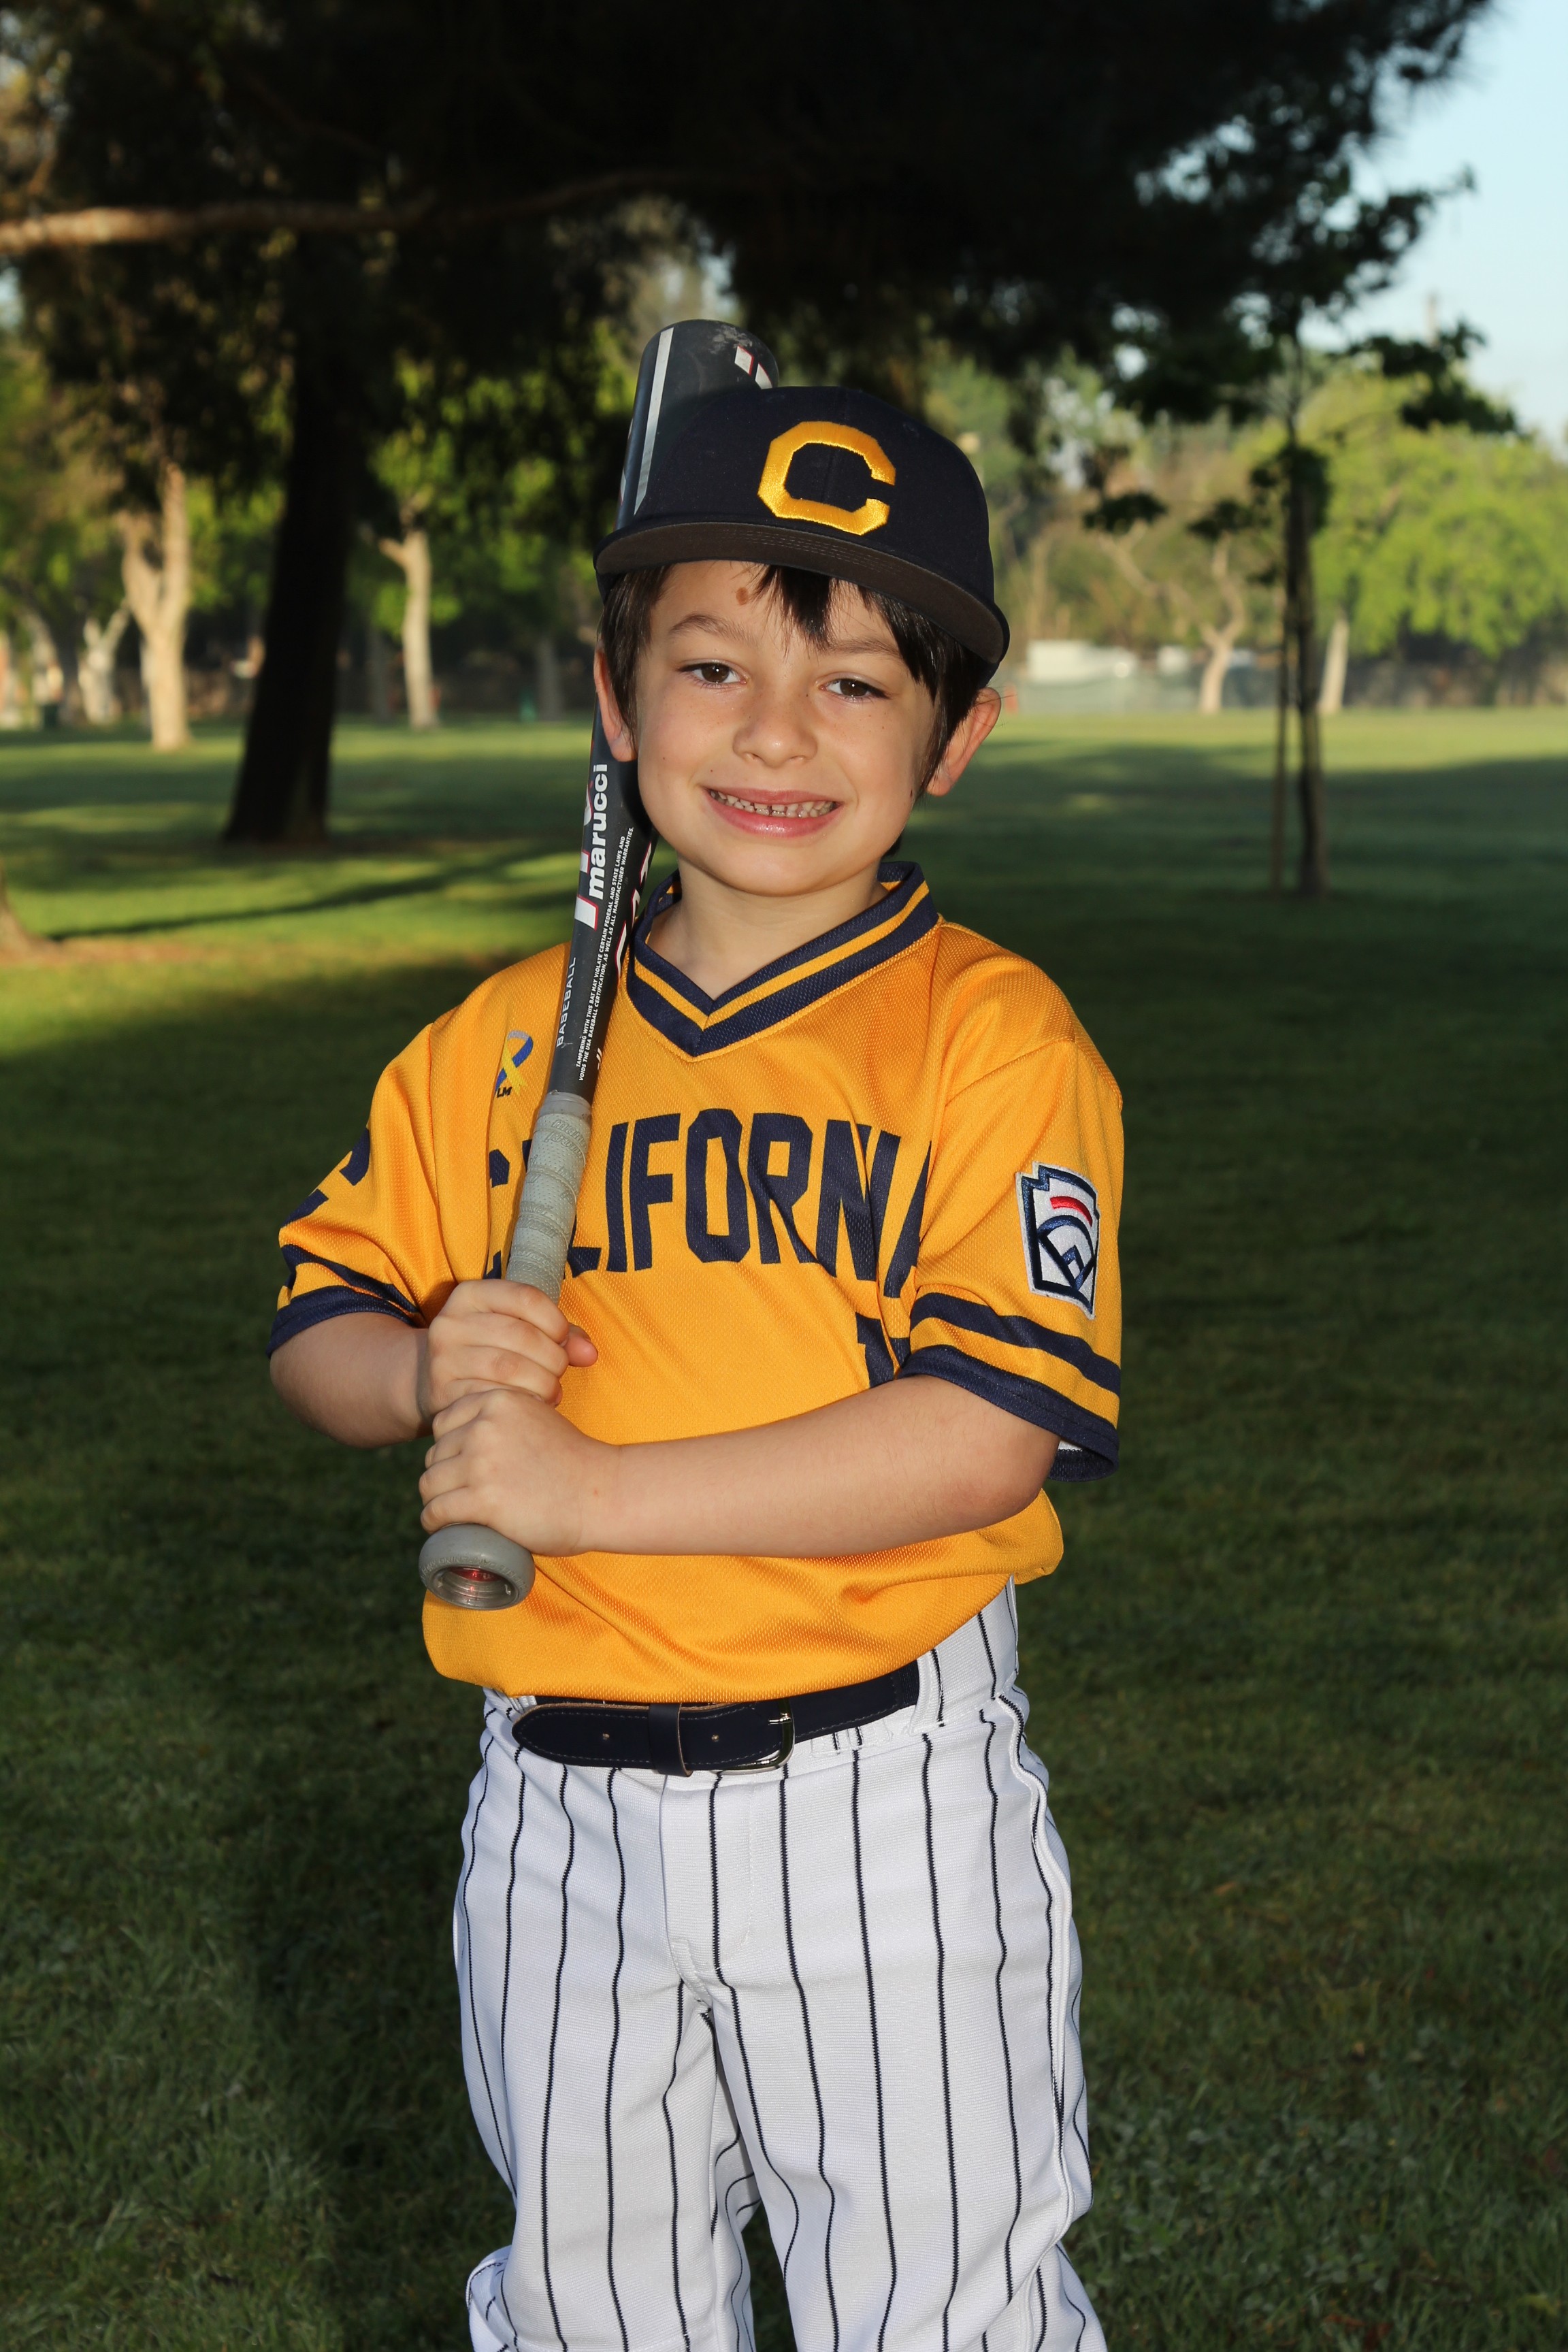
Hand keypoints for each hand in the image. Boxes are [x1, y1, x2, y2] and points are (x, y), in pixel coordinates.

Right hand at [417, 1280, 596, 1423]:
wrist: (431, 1380)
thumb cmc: (490, 1349)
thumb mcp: (516, 1328)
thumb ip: (558, 1333)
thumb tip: (589, 1353)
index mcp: (471, 1294)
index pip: (526, 1297)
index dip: (556, 1320)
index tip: (563, 1338)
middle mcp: (450, 1322)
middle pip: (520, 1335)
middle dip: (553, 1357)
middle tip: (560, 1371)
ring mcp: (443, 1358)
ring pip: (509, 1368)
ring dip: (542, 1383)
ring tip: (551, 1391)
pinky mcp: (443, 1392)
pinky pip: (493, 1397)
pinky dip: (521, 1403)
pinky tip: (531, 1405)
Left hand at [418, 1386, 616, 1557]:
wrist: (602, 1493)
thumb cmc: (574, 1462)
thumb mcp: (538, 1418)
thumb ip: (506, 1418)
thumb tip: (472, 1437)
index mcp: (498, 1401)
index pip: (444, 1421)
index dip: (448, 1445)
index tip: (459, 1466)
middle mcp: (484, 1426)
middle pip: (435, 1453)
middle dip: (442, 1474)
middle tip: (457, 1494)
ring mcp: (481, 1463)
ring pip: (430, 1482)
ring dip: (435, 1499)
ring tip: (447, 1512)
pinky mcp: (483, 1499)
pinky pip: (437, 1510)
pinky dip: (433, 1521)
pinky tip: (439, 1526)